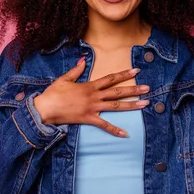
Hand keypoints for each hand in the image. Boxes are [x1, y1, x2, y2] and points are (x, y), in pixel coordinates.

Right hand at [33, 57, 149, 136]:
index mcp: (89, 86)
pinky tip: (126, 134)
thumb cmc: (53, 94)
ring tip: (145, 104)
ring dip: (131, 105)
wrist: (45, 109)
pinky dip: (115, 130)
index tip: (136, 71)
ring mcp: (92, 108)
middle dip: (134, 90)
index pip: (110, 78)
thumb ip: (76, 69)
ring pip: (116, 106)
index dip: (124, 74)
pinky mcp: (89, 119)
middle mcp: (94, 96)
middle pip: (118, 92)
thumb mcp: (64, 79)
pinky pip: (104, 125)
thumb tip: (84, 60)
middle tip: (148, 88)